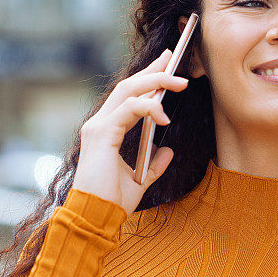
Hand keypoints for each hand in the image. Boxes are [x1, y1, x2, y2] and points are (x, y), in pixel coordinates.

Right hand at [71, 49, 188, 215]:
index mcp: (107, 130)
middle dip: (153, 70)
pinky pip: (128, 109)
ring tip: (180, 82)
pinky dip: (148, 107)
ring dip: (157, 82)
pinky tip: (164, 115)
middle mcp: (99, 124)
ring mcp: (98, 126)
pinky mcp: (101, 133)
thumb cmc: (112, 201)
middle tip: (174, 58)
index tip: (167, 64)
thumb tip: (167, 150)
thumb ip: (154, 163)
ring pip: (129, 91)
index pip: (128, 96)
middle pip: (128, 85)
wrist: (96, 218)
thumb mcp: (141, 180)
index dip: (147, 77)